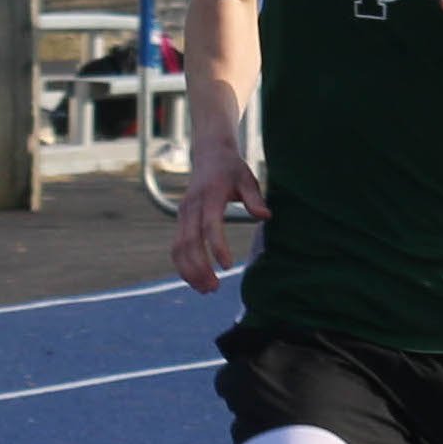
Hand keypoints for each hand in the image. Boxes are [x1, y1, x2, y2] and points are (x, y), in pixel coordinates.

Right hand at [171, 147, 267, 293]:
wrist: (209, 154)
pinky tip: (196, 280)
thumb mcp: (248, 178)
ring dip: (189, 271)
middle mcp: (192, 206)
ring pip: (178, 247)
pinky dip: (183, 265)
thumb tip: (265, 217)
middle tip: (215, 288)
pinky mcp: (180, 220)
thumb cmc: (233, 168)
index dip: (217, 246)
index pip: (210, 225)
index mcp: (210, 196)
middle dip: (200, 267)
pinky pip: (177, 246)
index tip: (228, 266)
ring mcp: (183, 214)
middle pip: (189, 242)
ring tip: (206, 289)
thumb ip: (255, 198)